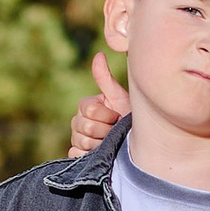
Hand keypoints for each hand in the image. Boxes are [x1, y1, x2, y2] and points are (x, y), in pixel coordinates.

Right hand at [67, 44, 130, 158]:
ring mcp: (76, 138)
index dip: (106, 115)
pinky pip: (76, 155)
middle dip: (105, 130)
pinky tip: (101, 152)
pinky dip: (89, 155)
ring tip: (111, 142)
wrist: (134, 140)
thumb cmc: (127, 117)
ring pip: (81, 141)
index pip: (88, 110)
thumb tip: (99, 55)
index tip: (117, 116)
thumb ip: (105, 79)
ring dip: (100, 144)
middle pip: (85, 127)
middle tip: (115, 130)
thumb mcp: (119, 98)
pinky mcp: (76, 155)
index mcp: (85, 106)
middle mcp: (77, 122)